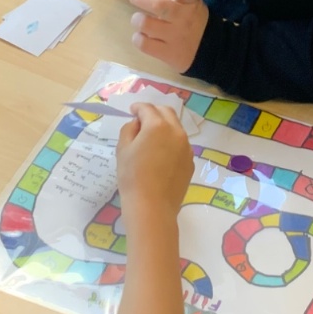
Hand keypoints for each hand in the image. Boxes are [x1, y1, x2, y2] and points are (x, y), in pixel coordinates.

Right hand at [118, 102, 193, 216]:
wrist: (152, 206)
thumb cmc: (132, 176)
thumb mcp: (123, 149)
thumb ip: (129, 129)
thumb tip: (138, 124)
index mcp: (158, 126)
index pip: (147, 108)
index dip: (138, 107)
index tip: (132, 110)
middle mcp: (176, 132)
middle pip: (167, 113)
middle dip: (154, 111)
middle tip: (143, 118)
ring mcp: (186, 147)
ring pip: (176, 128)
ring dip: (164, 126)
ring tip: (152, 137)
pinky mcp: (190, 162)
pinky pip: (180, 145)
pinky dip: (171, 142)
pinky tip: (161, 154)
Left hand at [131, 0, 208, 74]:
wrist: (209, 51)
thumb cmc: (191, 20)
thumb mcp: (186, 1)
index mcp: (190, 2)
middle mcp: (184, 18)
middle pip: (158, 4)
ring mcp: (176, 37)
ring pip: (146, 24)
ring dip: (137, 20)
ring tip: (140, 21)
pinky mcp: (169, 54)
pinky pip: (144, 44)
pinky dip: (138, 38)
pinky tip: (143, 37)